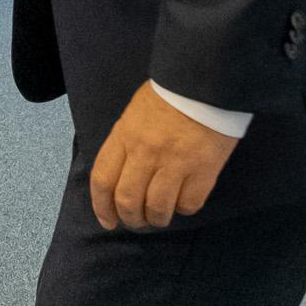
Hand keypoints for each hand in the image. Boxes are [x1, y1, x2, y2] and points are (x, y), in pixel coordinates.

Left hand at [87, 83, 238, 231]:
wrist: (204, 83)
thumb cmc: (166, 97)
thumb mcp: (133, 115)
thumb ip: (124, 144)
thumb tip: (120, 178)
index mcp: (124, 136)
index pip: (103, 179)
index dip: (101, 206)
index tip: (107, 221)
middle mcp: (145, 152)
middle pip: (128, 200)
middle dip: (129, 218)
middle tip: (136, 222)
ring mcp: (175, 163)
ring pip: (157, 208)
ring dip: (155, 219)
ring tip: (158, 218)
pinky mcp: (203, 171)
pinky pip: (188, 204)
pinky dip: (182, 209)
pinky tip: (182, 202)